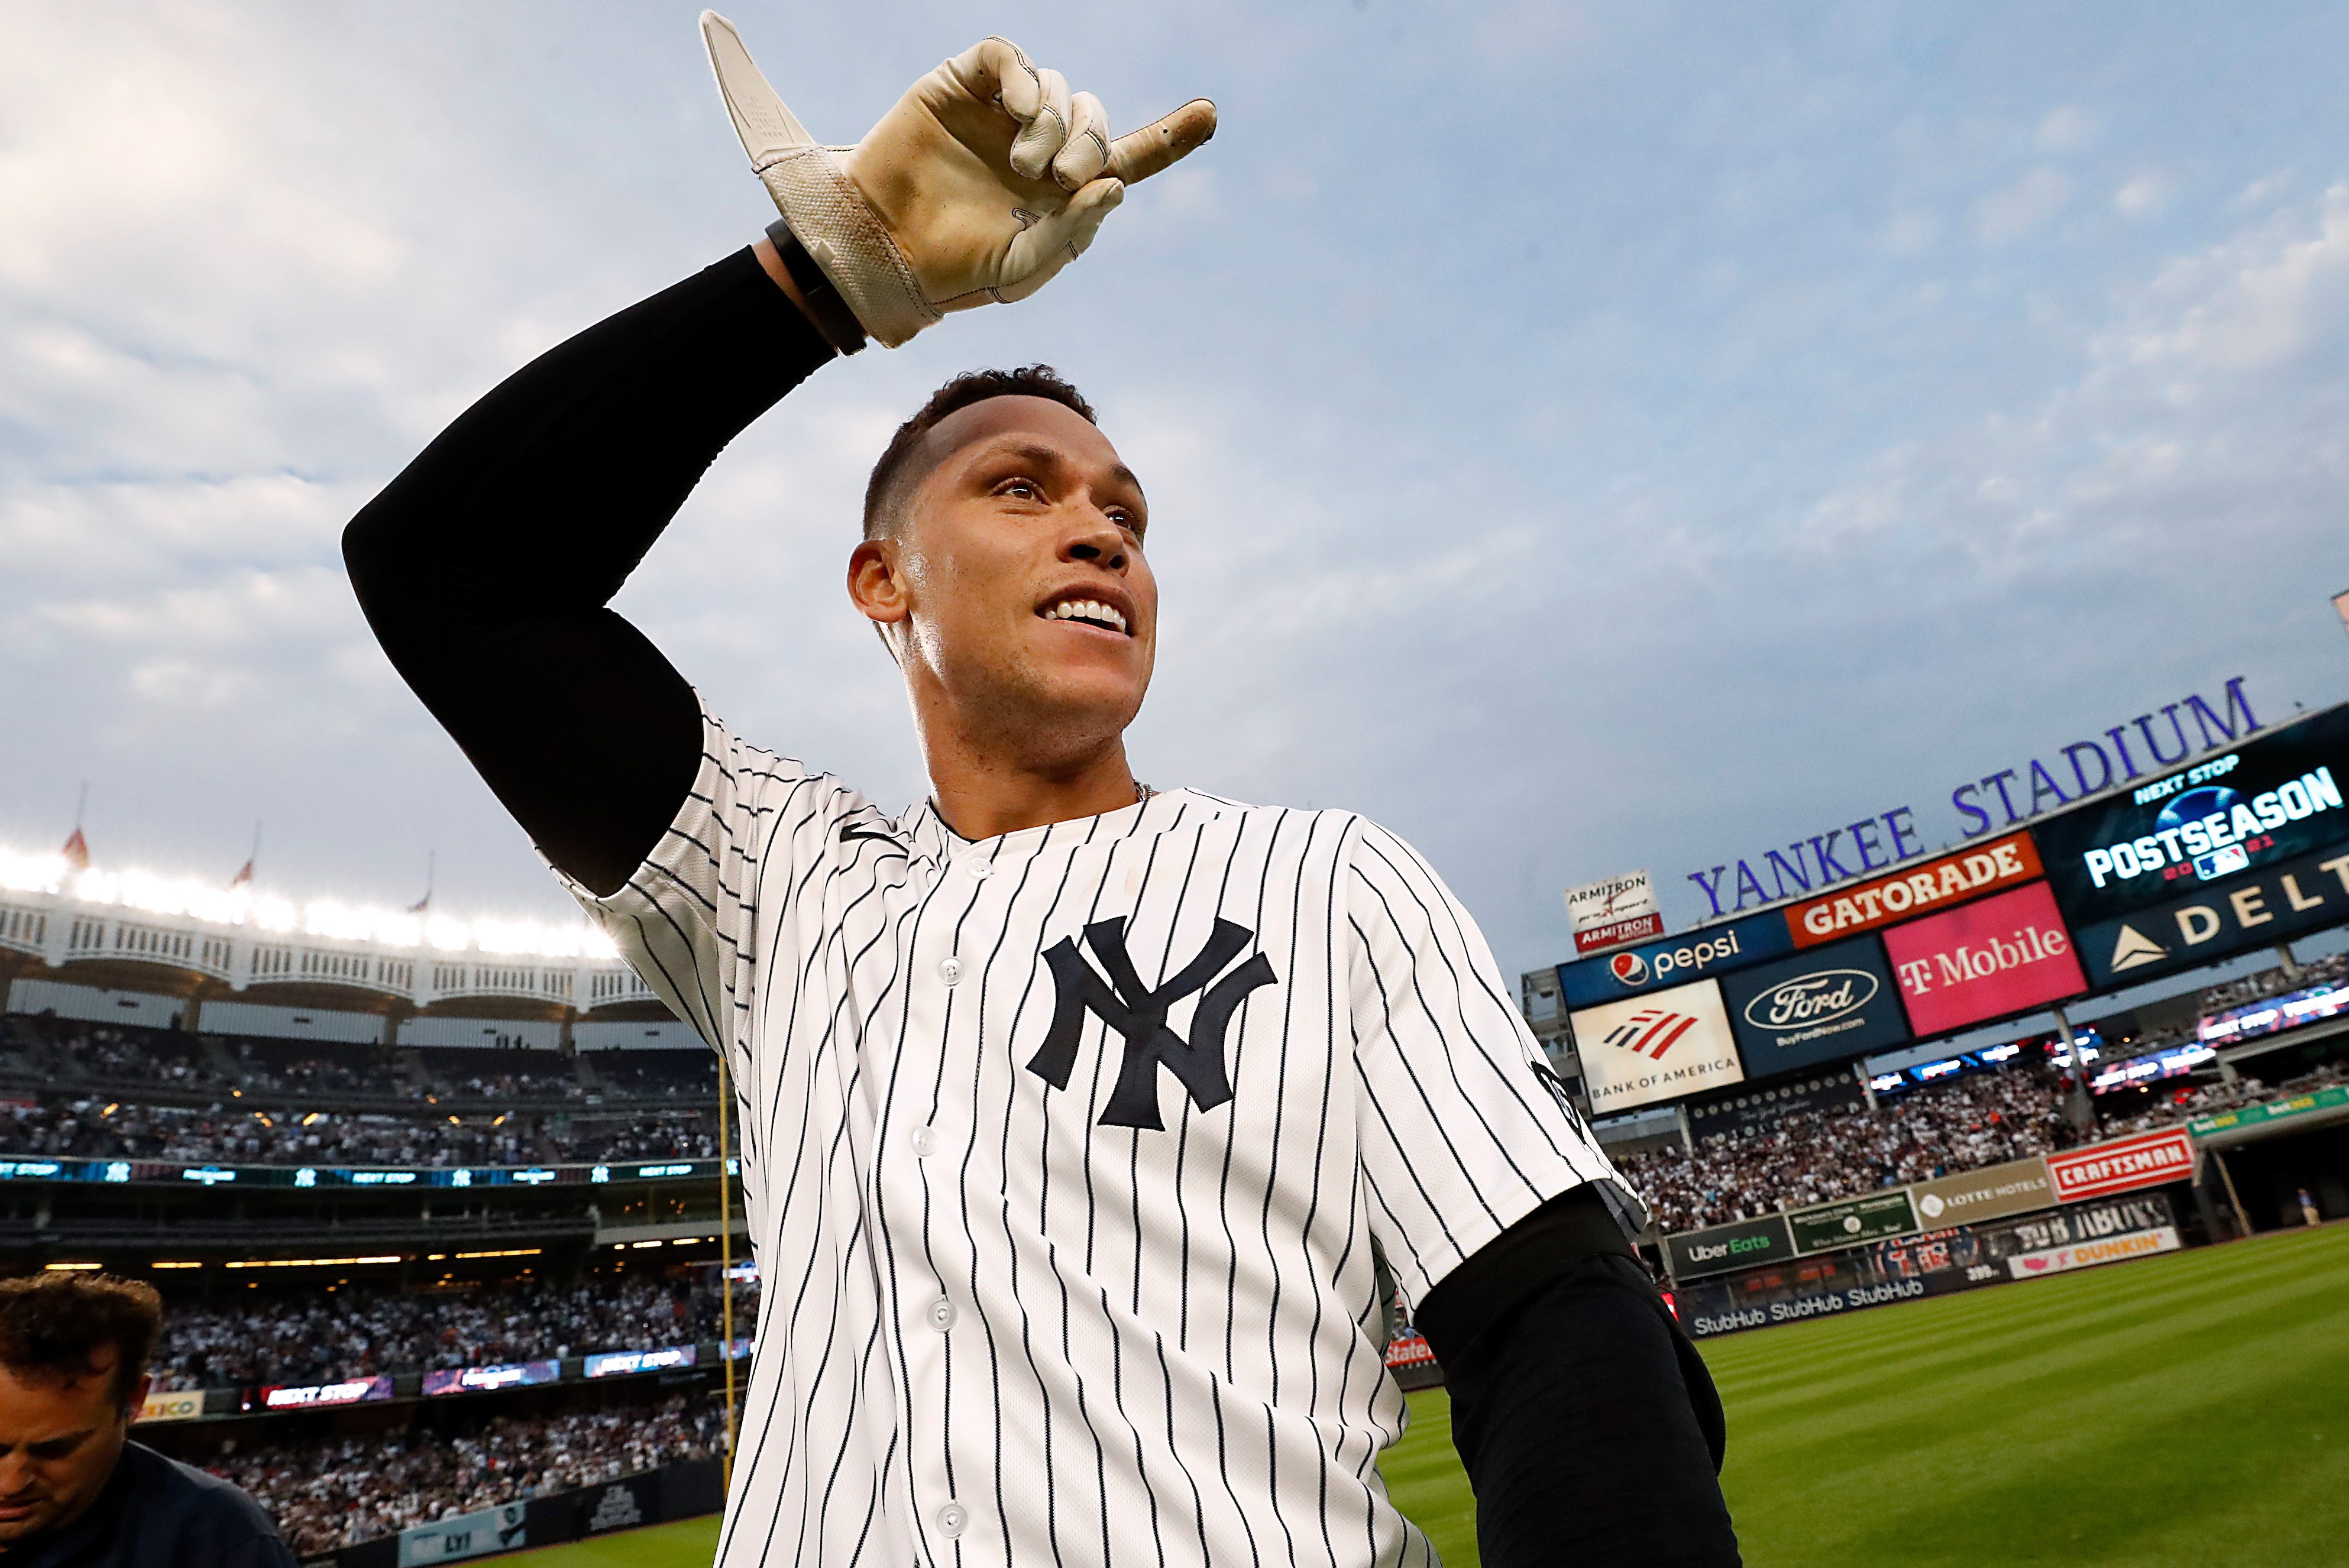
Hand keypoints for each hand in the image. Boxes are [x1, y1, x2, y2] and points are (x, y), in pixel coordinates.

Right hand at [702, 11, 1213, 347]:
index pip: (1129, 157)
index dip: (1170, 137)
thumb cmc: (954, 270)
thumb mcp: (1023, 269)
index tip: (1209, 116)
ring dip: (1056, 123)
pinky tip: (1020, 110)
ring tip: (1025, 162)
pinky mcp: (964, 85)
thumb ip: (1074, 233)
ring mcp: (1001, 113)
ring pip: (1058, 89)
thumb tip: (1116, 185)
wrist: (883, 250)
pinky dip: (1026, 79)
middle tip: (1061, 178)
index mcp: (1062, 192)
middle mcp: (1039, 146)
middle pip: (1095, 119)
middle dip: (1092, 142)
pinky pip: (1010, 59)